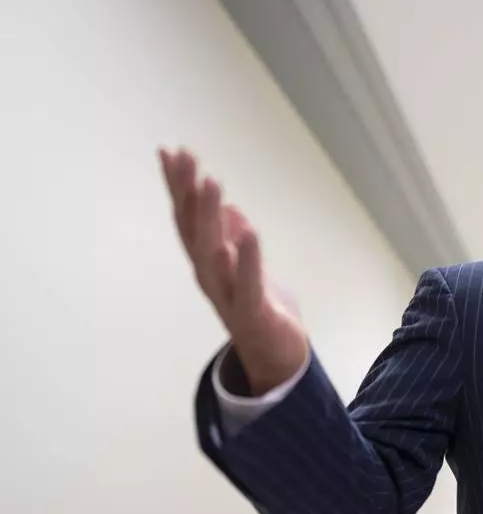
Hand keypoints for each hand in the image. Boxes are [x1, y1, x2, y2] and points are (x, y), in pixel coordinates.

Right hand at [159, 147, 308, 393]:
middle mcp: (211, 278)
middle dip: (188, 193)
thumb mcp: (251, 270)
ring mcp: (229, 296)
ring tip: (212, 183)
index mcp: (209, 264)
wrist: (280, 361)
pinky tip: (248, 232)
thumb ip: (236, 242)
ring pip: (214, 254)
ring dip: (211, 219)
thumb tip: (229, 210)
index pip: (189, 219)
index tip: (171, 152)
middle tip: (186, 157)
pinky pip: (248, 284)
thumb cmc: (263, 312)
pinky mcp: (254, 314)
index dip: (179, 188)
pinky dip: (247, 258)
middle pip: (194, 230)